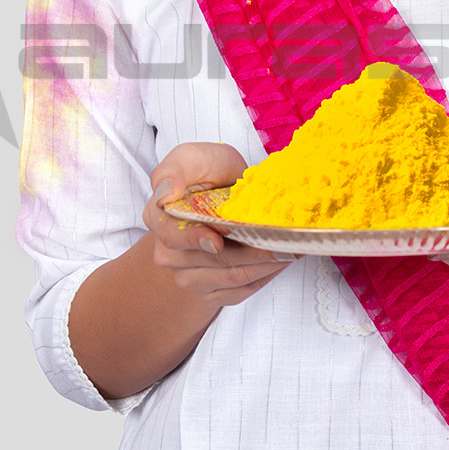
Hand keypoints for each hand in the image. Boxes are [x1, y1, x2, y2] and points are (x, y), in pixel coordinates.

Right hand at [143, 142, 295, 308]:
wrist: (220, 192)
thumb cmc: (208, 171)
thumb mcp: (192, 157)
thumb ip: (174, 170)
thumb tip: (164, 194)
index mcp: (158, 220)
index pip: (173, 238)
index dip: (196, 240)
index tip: (218, 239)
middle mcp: (168, 253)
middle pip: (211, 261)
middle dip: (249, 251)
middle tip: (279, 240)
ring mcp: (188, 275)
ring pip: (231, 278)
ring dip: (264, 264)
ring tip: (290, 248)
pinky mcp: (209, 290)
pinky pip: (239, 292)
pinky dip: (264, 276)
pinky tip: (280, 260)